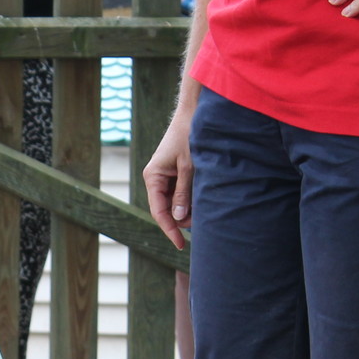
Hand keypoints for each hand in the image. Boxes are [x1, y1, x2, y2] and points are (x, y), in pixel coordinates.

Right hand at [142, 105, 194, 249]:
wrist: (192, 113)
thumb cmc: (189, 136)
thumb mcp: (188, 167)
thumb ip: (183, 193)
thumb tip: (179, 218)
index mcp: (153, 177)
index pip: (159, 211)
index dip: (170, 230)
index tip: (181, 245)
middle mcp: (155, 179)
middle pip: (166, 210)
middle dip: (182, 219)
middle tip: (203, 220)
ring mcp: (164, 176)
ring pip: (174, 202)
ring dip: (188, 208)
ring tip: (205, 204)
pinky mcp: (174, 173)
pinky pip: (180, 192)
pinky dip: (190, 198)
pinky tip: (202, 196)